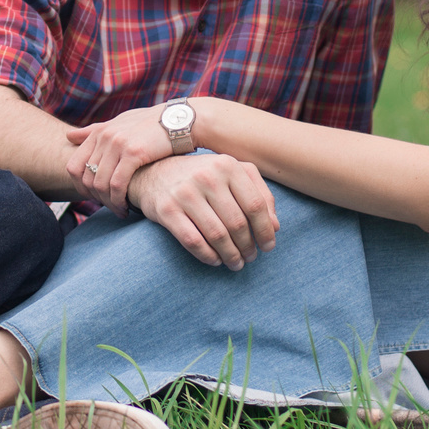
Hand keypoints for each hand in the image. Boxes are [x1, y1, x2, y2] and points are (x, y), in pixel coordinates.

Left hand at [63, 106, 176, 210]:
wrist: (180, 120)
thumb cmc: (152, 124)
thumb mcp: (120, 122)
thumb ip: (95, 131)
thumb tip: (68, 136)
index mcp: (99, 132)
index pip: (74, 167)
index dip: (80, 188)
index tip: (95, 198)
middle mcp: (105, 137)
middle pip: (87, 178)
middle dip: (96, 198)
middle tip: (109, 207)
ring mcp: (117, 144)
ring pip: (101, 184)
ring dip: (109, 203)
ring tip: (120, 211)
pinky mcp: (133, 153)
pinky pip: (117, 185)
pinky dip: (119, 200)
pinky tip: (127, 207)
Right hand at [126, 152, 279, 268]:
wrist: (153, 172)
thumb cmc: (202, 176)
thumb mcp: (232, 174)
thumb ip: (258, 193)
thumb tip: (276, 227)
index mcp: (228, 165)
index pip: (256, 205)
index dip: (265, 231)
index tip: (268, 247)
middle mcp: (207, 176)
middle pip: (237, 223)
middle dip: (248, 246)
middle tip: (250, 258)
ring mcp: (185, 193)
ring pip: (217, 235)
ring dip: (230, 255)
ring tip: (236, 263)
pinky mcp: (166, 210)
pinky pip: (193, 241)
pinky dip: (208, 256)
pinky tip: (215, 261)